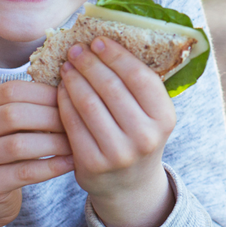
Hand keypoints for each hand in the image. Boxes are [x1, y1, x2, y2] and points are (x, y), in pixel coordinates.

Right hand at [0, 80, 73, 226]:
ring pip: (18, 145)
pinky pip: (23, 173)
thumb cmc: (9, 151)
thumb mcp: (14, 125)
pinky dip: (51, 166)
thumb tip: (71, 88)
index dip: (44, 93)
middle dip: (51, 117)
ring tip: (75, 144)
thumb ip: (33, 107)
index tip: (71, 99)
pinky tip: (70, 163)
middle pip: (13, 115)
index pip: (11, 90)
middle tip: (77, 123)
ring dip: (53, 143)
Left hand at [57, 37, 176, 226]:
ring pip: (89, 103)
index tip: (97, 41)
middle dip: (90, 63)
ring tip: (67, 67)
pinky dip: (64, 102)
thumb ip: (136, 85)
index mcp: (164, 118)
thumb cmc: (137, 137)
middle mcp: (145, 136)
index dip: (116, 55)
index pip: (139, 76)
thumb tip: (106, 41)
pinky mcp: (93, 164)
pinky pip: (73, 123)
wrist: (129, 185)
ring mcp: (119, 153)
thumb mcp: (150, 114)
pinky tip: (61, 90)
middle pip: (111, 87)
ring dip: (74, 79)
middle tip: (76, 50)